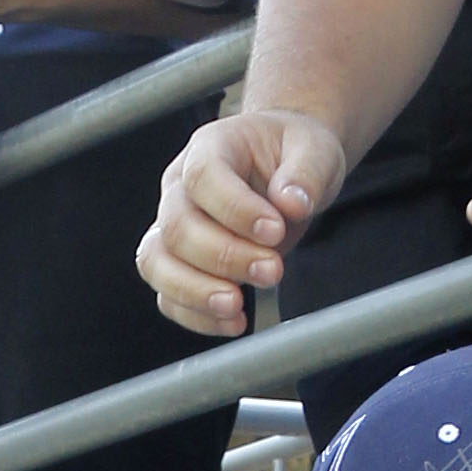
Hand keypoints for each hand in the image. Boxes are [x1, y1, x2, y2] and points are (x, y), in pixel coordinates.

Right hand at [137, 107, 346, 337]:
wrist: (284, 166)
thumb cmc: (293, 153)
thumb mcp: (314, 150)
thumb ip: (307, 174)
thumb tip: (293, 203)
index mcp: (210, 148)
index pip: (202, 177)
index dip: (234, 208)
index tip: (276, 230)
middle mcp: (179, 187)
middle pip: (177, 227)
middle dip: (225, 257)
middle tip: (273, 271)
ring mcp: (172, 226)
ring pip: (157, 263)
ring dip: (196, 291)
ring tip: (238, 307)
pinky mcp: (178, 263)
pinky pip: (168, 296)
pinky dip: (197, 315)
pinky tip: (235, 321)